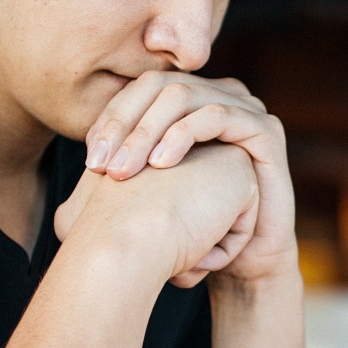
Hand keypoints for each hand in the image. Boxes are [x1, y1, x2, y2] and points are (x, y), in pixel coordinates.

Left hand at [82, 71, 297, 284]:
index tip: (90, 159)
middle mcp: (217, 96)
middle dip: (124, 124)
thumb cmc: (194, 229)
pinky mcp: (265, 129)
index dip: (111, 118)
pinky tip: (161, 164)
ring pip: (183, 96)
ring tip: (125, 170)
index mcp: (190, 103)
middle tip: (101, 166)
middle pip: (158, 86)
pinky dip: (183, 134)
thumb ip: (123, 168)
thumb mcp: (150, 193)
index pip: (140, 90)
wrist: (244, 261)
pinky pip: (217, 115)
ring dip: (147, 131)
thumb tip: (82, 166)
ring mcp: (244, 108)